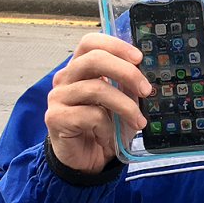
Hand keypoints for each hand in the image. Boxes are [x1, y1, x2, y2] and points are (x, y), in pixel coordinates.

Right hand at [45, 33, 152, 172]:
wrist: (85, 160)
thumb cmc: (104, 126)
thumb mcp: (122, 101)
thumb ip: (128, 85)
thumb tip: (147, 74)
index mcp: (81, 67)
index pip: (91, 42)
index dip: (115, 45)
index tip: (139, 58)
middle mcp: (66, 78)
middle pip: (94, 59)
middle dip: (126, 72)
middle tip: (146, 90)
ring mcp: (58, 97)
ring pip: (96, 89)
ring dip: (124, 106)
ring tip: (137, 121)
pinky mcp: (55, 118)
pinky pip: (89, 115)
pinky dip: (106, 127)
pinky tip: (107, 136)